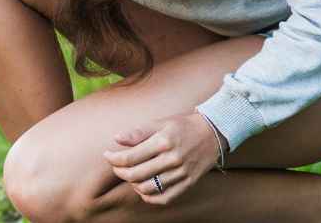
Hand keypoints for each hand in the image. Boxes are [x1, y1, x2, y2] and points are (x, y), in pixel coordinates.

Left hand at [102, 111, 224, 204]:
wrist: (213, 133)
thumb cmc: (182, 126)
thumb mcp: (159, 123)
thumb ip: (137, 132)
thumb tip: (116, 139)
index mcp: (162, 142)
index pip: (129, 157)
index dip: (113, 159)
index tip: (107, 155)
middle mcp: (172, 160)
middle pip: (135, 175)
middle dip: (119, 172)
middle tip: (115, 166)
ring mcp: (181, 174)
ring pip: (147, 188)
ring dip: (132, 184)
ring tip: (129, 175)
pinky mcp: (188, 183)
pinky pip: (164, 198)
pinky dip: (149, 197)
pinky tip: (143, 187)